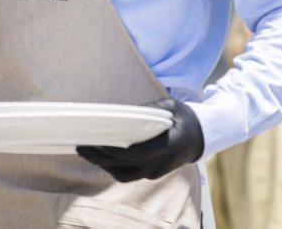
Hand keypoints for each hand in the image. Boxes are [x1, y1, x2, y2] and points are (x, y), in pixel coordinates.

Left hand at [76, 97, 203, 181]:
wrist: (200, 137)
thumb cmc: (183, 117)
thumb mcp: (168, 106)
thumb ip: (147, 111)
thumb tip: (120, 113)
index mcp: (168, 145)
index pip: (136, 153)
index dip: (114, 151)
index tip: (96, 142)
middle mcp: (160, 164)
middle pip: (124, 167)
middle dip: (100, 158)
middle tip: (81, 146)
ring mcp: (156, 172)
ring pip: (124, 175)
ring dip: (103, 165)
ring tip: (86, 151)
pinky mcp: (152, 174)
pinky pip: (128, 175)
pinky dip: (112, 167)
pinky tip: (100, 156)